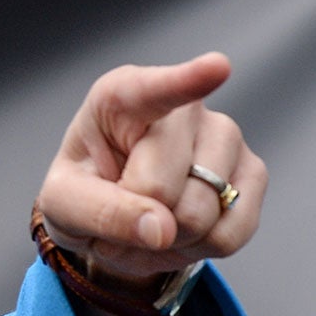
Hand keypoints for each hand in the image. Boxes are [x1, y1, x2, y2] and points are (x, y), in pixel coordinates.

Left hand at [37, 53, 267, 285]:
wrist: (113, 218)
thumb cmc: (84, 192)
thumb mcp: (64, 204)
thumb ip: (102, 212)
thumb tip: (162, 229)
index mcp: (122, 97)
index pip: (156, 89)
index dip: (188, 80)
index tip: (218, 66)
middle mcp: (183, 108)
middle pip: (161, 187)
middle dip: (134, 218)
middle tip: (121, 209)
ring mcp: (225, 137)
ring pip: (200, 214)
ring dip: (166, 239)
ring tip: (147, 219)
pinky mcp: (252, 173)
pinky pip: (230, 234)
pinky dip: (196, 249)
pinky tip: (178, 232)